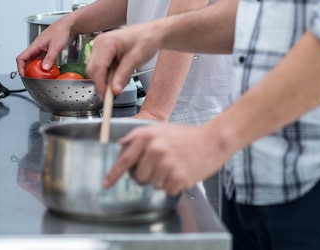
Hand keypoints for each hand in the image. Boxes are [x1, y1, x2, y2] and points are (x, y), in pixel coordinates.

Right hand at [16, 16, 73, 75]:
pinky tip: (47, 69)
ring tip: (39, 76)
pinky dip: (42, 65)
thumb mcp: (56, 46)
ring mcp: (40, 49)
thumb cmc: (61, 30)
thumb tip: (45, 68)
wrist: (67, 25)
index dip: (20, 68)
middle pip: (26, 61)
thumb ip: (50, 57)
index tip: (24, 75)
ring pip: (33, 61)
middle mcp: (36, 47)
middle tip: (32, 78)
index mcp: (35, 45)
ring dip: (34, 68)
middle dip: (27, 70)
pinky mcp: (46, 50)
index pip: (21, 58)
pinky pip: (40, 59)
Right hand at [86, 21, 163, 97]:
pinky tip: (118, 73)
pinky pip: (100, 66)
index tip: (107, 97)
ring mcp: (100, 46)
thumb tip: (114, 90)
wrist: (152, 33)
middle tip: (114, 93)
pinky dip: (108, 73)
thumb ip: (123, 75)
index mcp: (106, 42)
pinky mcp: (103, 50)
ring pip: (95, 69)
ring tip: (120, 80)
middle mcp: (100, 43)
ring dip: (105, 78)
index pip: (97, 68)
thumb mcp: (136, 59)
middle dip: (102, 83)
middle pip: (93, 70)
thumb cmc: (146, 40)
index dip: (101, 84)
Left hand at [103, 121, 225, 195]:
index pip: (125, 158)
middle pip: (139, 176)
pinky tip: (182, 171)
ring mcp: (166, 164)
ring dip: (163, 179)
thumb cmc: (187, 135)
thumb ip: (140, 137)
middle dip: (149, 174)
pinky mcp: (178, 177)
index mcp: (148, 136)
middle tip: (163, 164)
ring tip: (176, 165)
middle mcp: (154, 149)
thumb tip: (122, 146)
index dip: (114, 173)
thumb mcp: (161, 129)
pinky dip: (174, 185)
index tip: (107, 183)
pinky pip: (167, 190)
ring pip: (153, 184)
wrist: (212, 140)